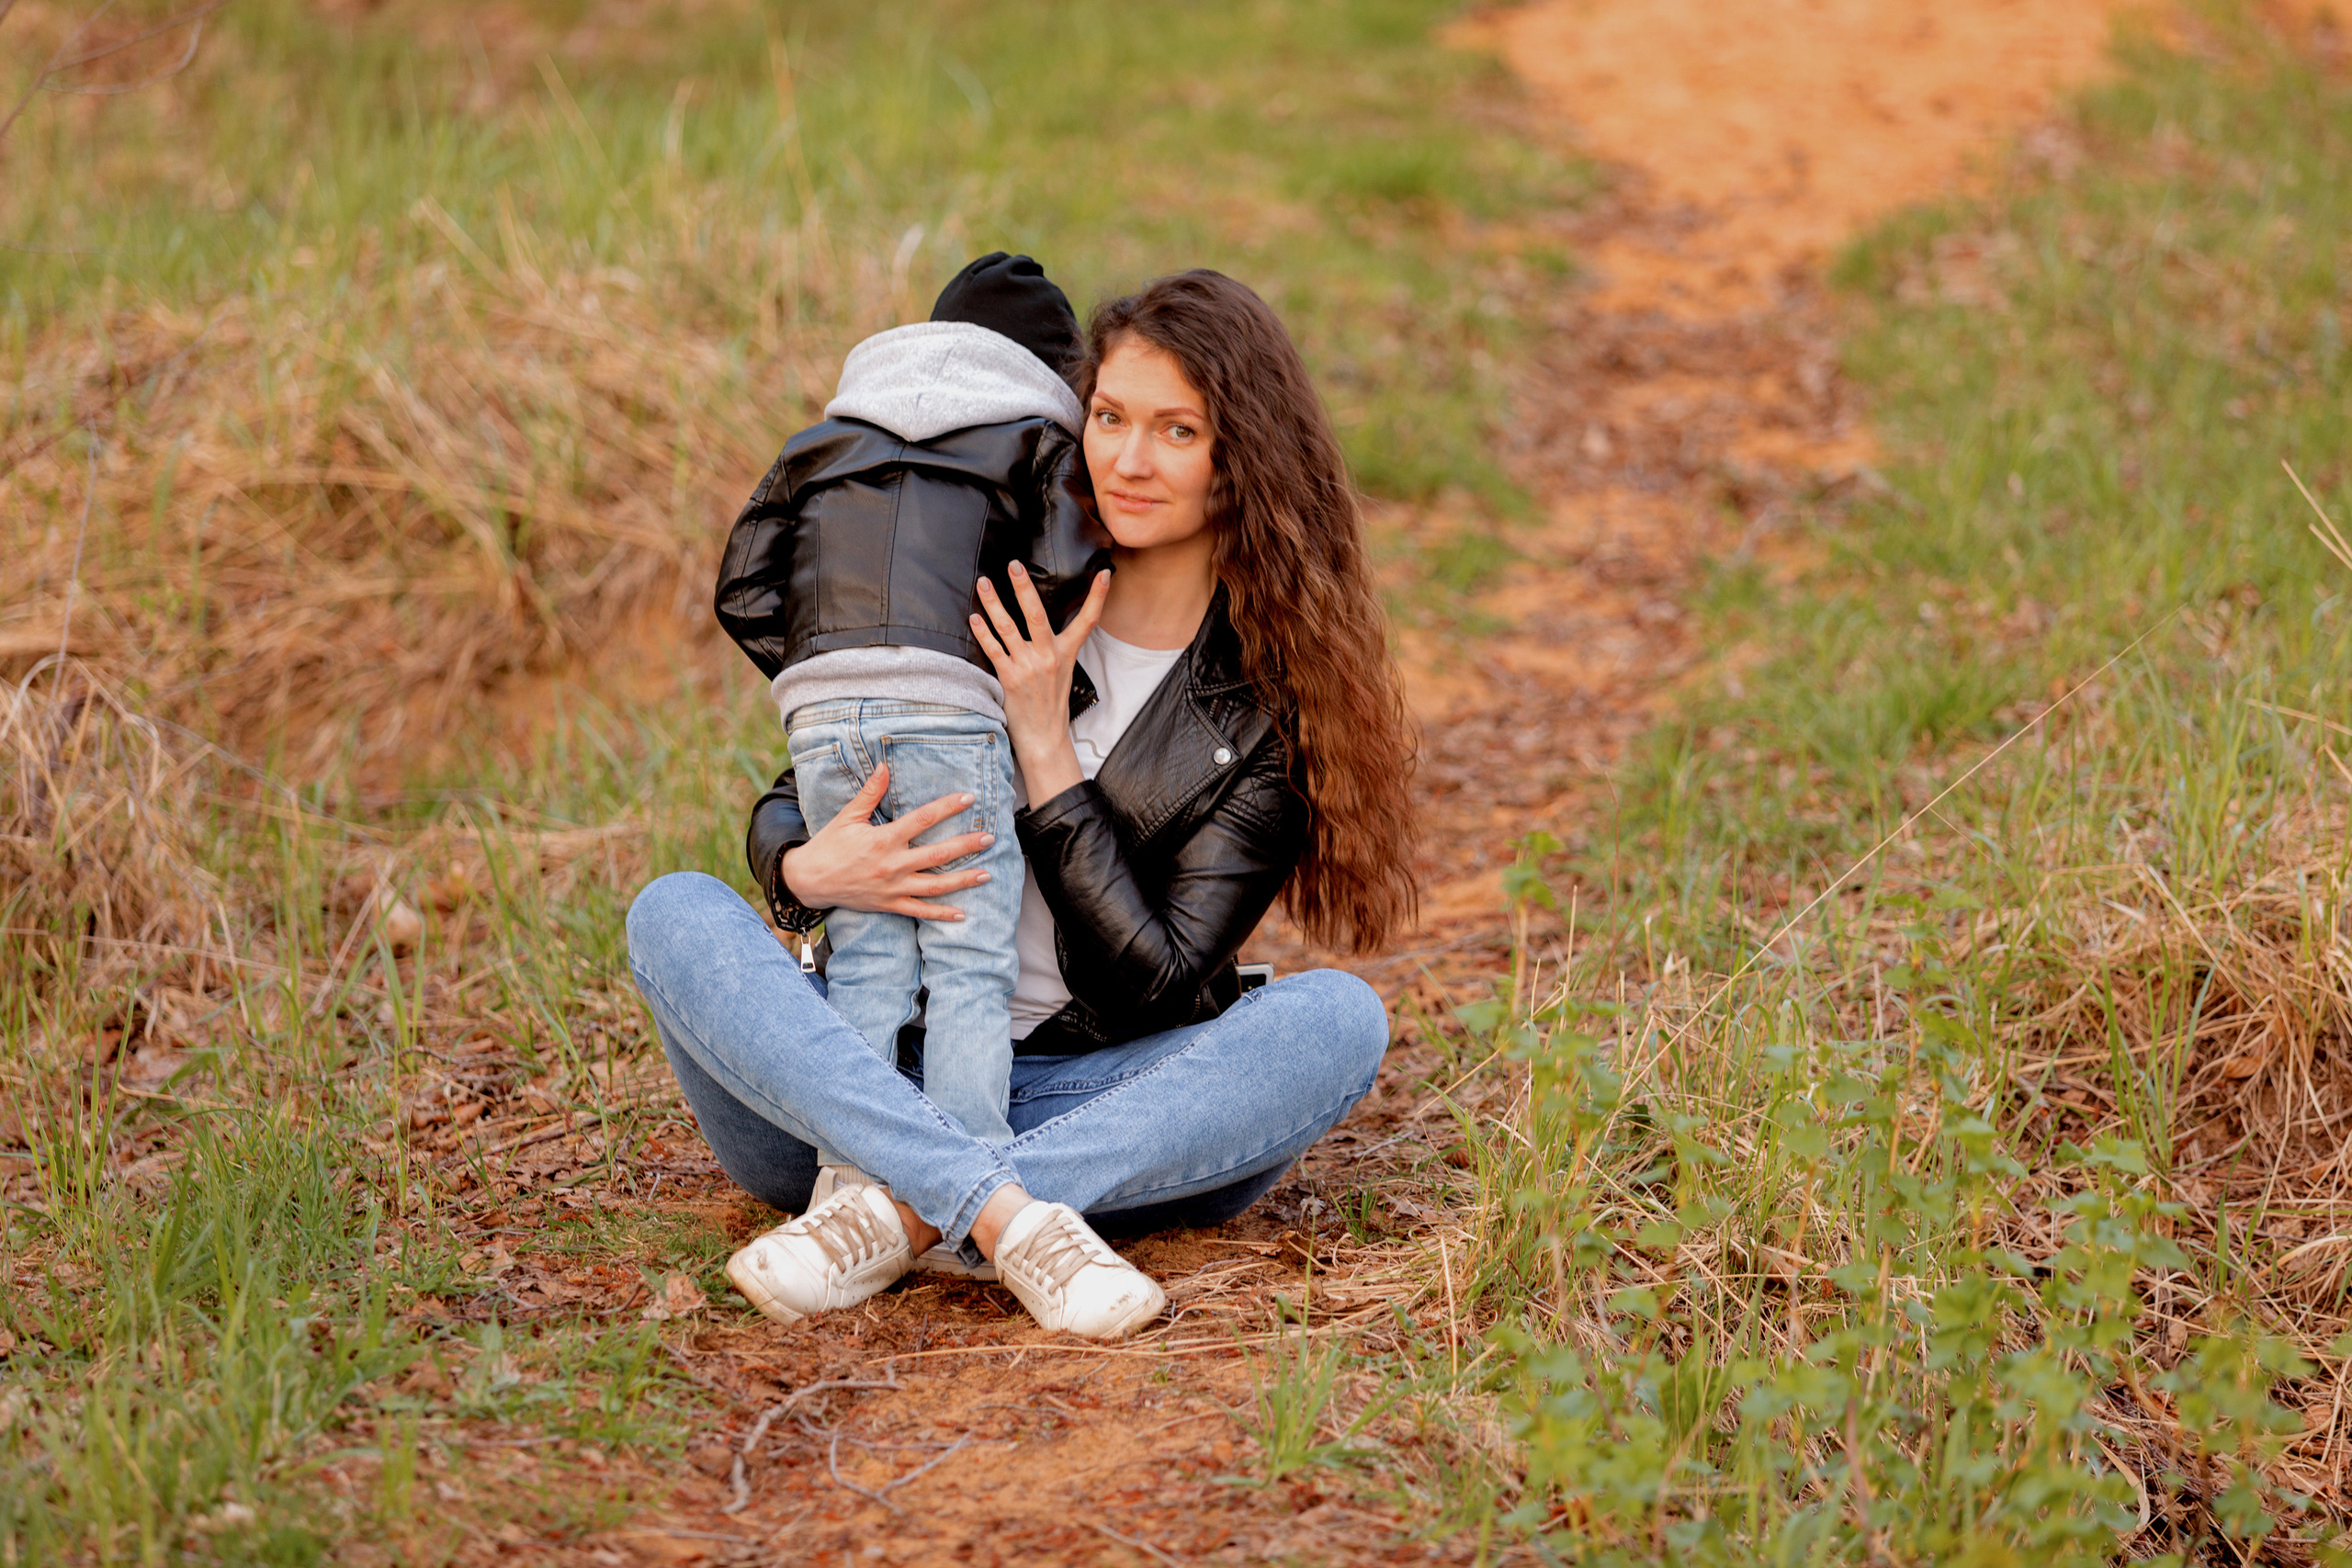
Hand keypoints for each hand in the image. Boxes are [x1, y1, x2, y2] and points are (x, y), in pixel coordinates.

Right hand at [778, 764, 994, 919]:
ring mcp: (893, 888)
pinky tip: (962, 913)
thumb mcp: (848, 816)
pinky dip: (942, 914)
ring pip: (935, 885)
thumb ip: (870, 792)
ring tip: (987, 874)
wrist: (809, 881)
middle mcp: (892, 865)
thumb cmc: (829, 845)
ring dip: (963, 880)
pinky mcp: (890, 905)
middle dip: (966, 846)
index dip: (948, 807)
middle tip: (990, 838)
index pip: (923, 819)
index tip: (969, 798)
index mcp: (883, 839)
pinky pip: (920, 911)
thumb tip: (884, 765)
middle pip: (937, 854)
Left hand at [970, 564, 1107, 804]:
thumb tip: (1043, 627)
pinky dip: (983, 632)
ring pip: (1008, 627)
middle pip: (1036, 614)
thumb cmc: (1050, 703)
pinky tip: (974, 618)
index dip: (1097, 596)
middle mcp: (1049, 656)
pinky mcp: (1010, 678)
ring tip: (983, 583)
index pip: (1087, 620)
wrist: (1044, 736)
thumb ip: (1055, 648)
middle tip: (1014, 564)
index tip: (1103, 573)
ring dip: (993, 603)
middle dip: (1023, 587)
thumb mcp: (1062, 672)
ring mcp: (1028, 666)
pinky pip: (993, 649)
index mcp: (1066, 653)